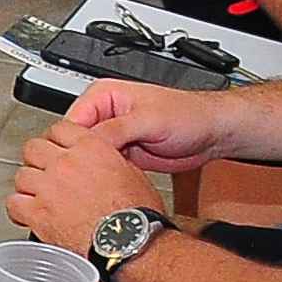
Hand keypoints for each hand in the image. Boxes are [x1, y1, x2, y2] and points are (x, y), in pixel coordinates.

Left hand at [8, 116, 166, 257]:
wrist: (131, 245)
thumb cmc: (137, 216)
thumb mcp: (133, 174)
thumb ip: (108, 160)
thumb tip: (98, 160)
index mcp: (91, 148)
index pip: (59, 129)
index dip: (55, 140)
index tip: (55, 150)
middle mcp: (66, 163)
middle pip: (33, 148)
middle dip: (38, 160)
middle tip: (44, 173)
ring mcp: (49, 187)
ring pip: (21, 175)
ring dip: (28, 185)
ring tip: (39, 197)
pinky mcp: (38, 213)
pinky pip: (13, 203)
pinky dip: (18, 209)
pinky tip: (28, 214)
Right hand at [61, 73, 234, 173]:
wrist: (212, 133)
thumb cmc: (188, 115)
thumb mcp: (148, 119)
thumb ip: (115, 129)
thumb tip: (87, 142)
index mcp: (104, 96)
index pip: (72, 121)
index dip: (70, 143)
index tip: (70, 163)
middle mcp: (105, 115)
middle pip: (76, 141)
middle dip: (79, 159)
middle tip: (83, 177)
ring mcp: (113, 136)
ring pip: (88, 157)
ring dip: (92, 170)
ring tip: (96, 182)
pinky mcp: (123, 154)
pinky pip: (104, 167)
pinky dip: (105, 176)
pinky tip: (109, 184)